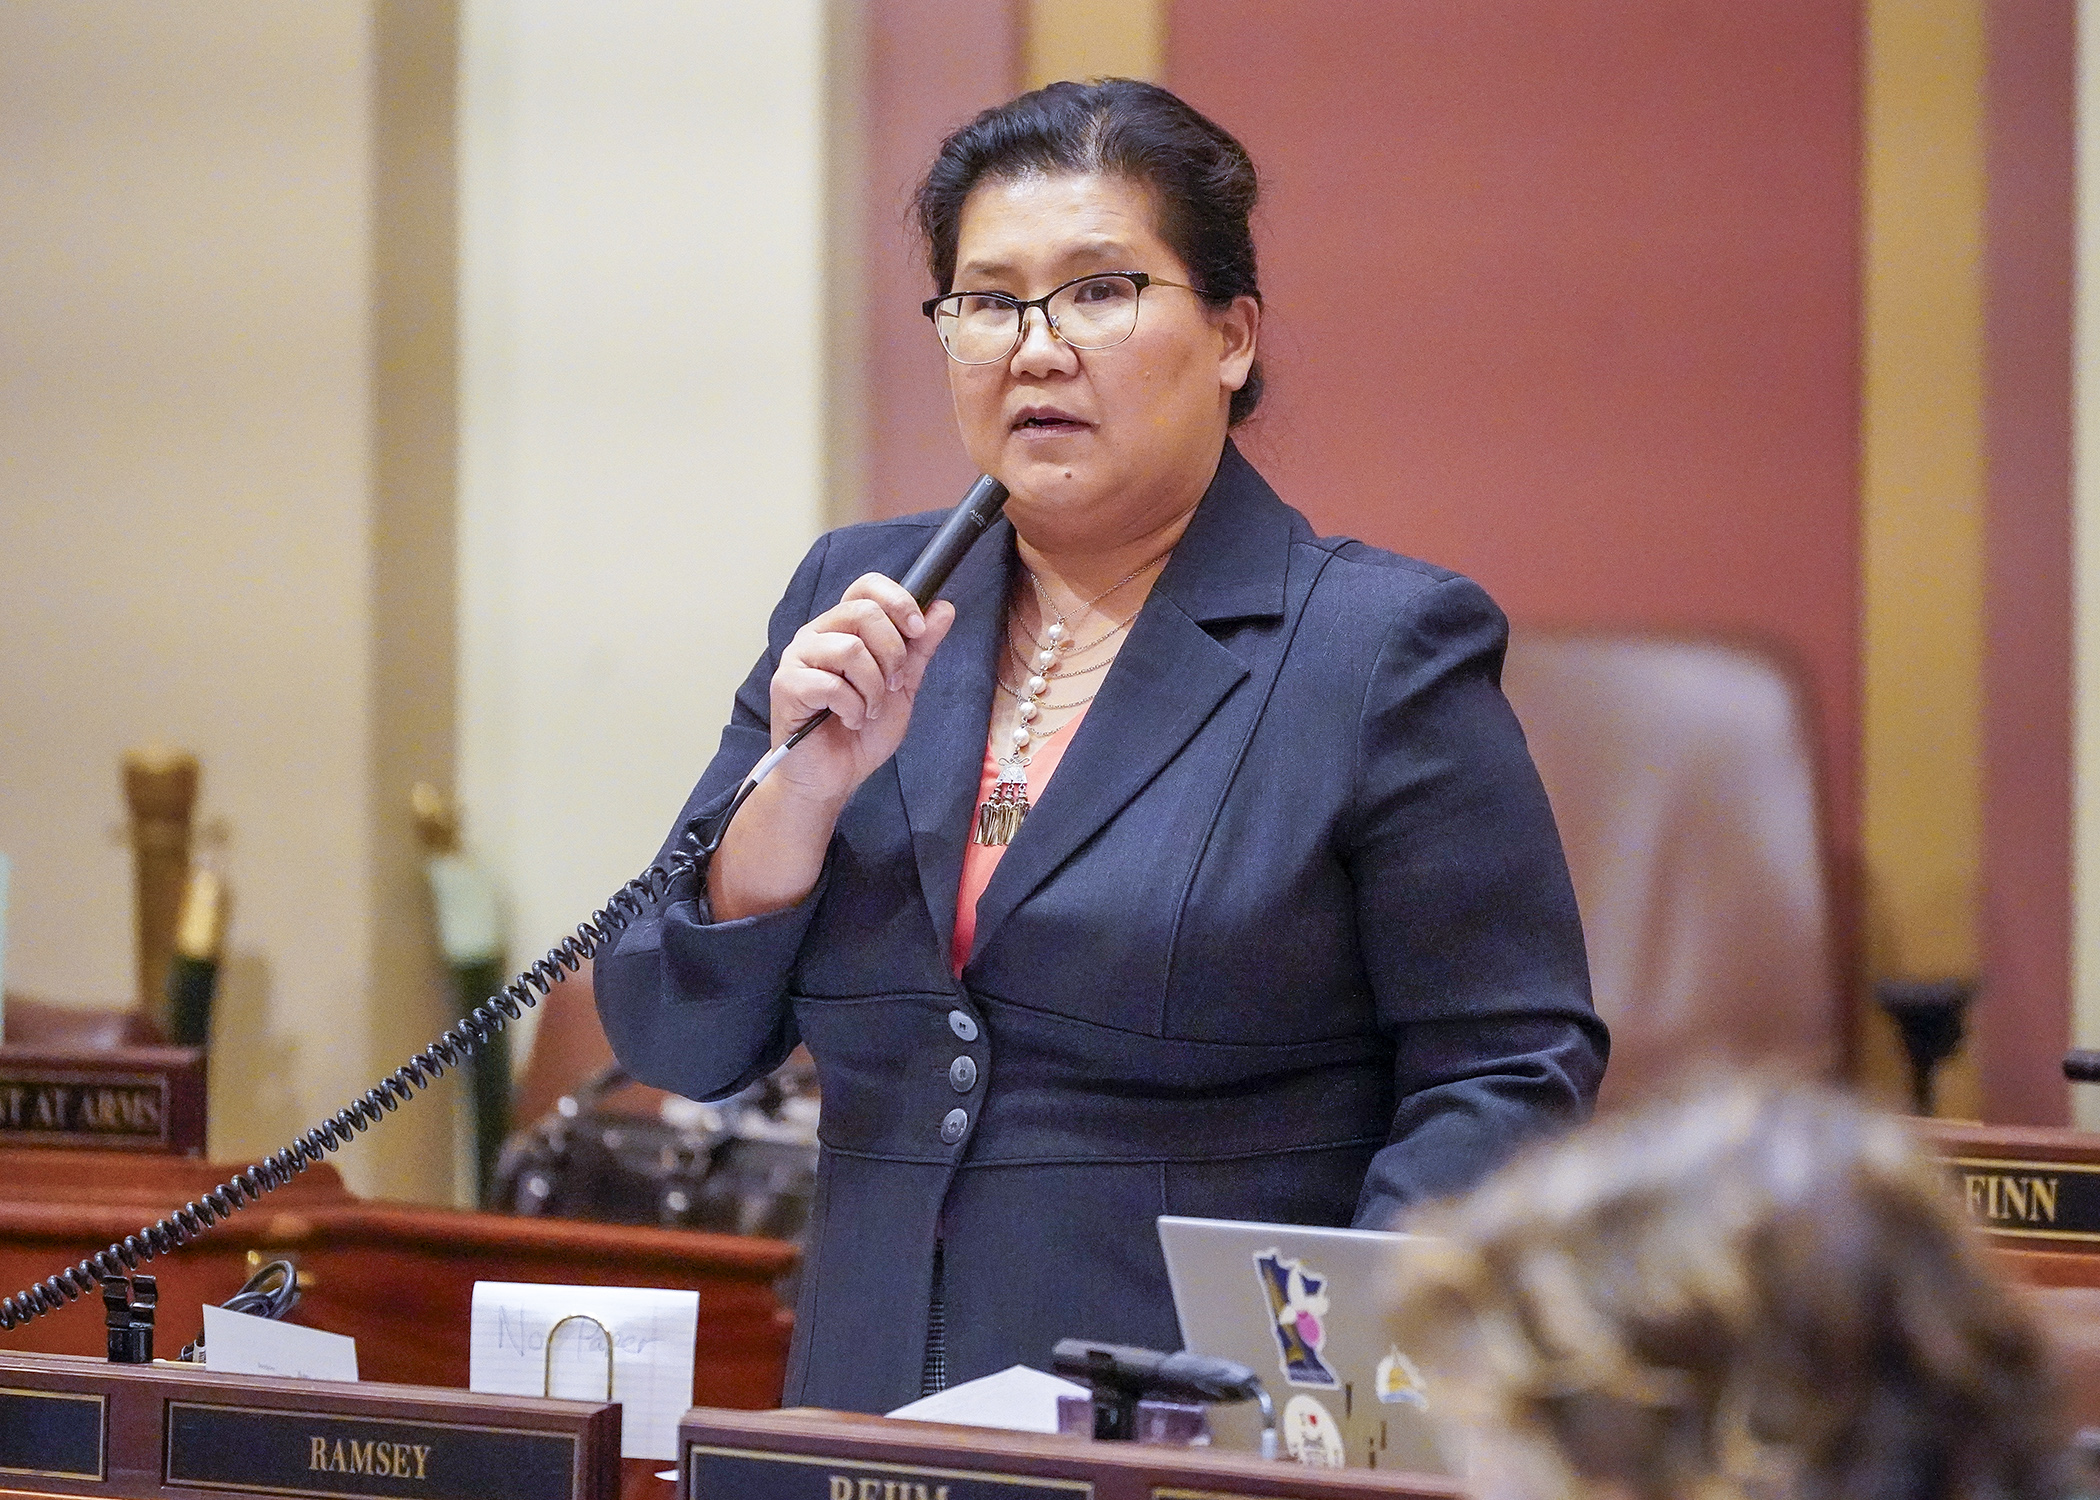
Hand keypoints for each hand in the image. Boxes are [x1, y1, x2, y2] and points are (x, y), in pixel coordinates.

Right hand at [765, 573, 956, 810]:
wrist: (833, 776)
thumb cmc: (861, 732)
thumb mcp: (902, 686)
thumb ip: (919, 648)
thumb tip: (943, 607)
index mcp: (843, 628)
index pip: (866, 586)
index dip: (898, 601)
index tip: (918, 630)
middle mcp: (817, 634)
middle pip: (863, 611)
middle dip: (892, 652)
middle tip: (892, 685)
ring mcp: (798, 658)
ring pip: (850, 648)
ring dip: (873, 687)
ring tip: (870, 709)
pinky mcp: (786, 685)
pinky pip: (831, 684)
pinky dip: (853, 708)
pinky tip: (851, 720)